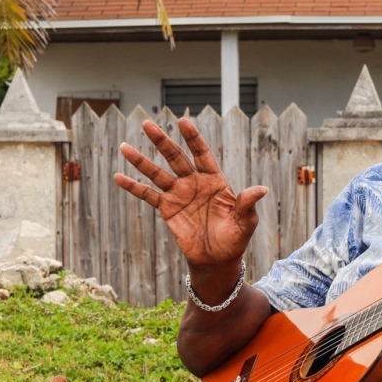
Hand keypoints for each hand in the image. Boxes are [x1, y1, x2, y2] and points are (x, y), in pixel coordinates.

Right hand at [114, 117, 267, 268]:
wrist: (218, 259)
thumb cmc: (235, 238)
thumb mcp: (245, 221)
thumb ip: (248, 203)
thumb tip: (262, 189)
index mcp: (214, 180)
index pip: (202, 154)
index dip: (193, 138)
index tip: (183, 122)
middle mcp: (194, 183)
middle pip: (176, 157)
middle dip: (162, 141)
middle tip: (146, 124)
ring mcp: (179, 194)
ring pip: (157, 173)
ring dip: (140, 160)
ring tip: (124, 146)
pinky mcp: (167, 209)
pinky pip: (148, 195)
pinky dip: (133, 186)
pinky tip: (118, 176)